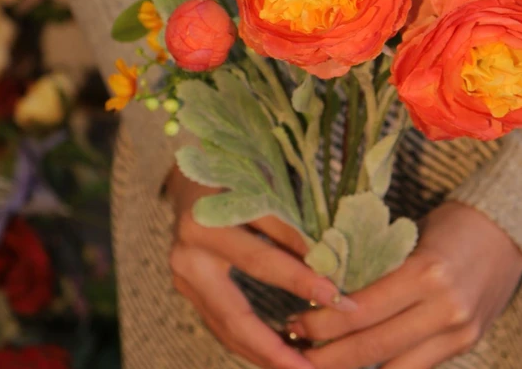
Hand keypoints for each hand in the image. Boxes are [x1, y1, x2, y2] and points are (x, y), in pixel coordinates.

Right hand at [165, 168, 352, 368]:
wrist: (190, 173)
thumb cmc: (235, 173)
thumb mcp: (262, 185)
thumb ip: (288, 223)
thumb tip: (328, 261)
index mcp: (206, 222)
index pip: (261, 259)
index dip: (300, 280)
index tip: (337, 298)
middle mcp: (189, 256)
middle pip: (235, 314)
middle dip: (275, 347)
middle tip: (310, 368)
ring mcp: (184, 279)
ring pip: (227, 329)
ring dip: (265, 354)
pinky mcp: (189, 291)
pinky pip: (222, 325)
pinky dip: (252, 343)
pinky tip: (279, 355)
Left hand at [293, 202, 521, 368]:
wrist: (510, 228)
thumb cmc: (452, 222)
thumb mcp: (411, 237)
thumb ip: (379, 268)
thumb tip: (329, 294)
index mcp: (426, 273)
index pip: (363, 311)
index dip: (324, 323)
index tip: (295, 322)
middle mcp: (445, 309)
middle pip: (373, 347)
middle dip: (328, 355)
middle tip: (294, 349)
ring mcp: (459, 332)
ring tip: (320, 362)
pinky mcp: (468, 344)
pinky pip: (417, 368)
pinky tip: (361, 364)